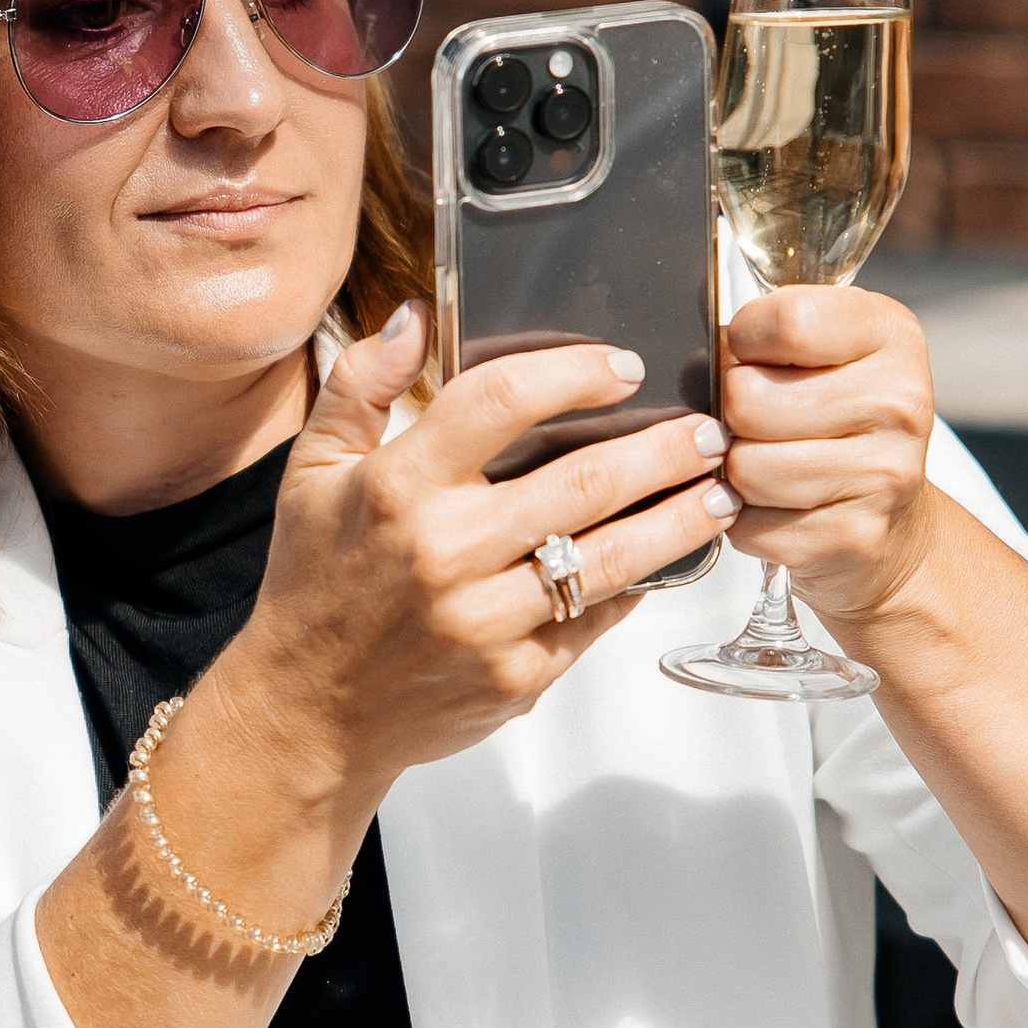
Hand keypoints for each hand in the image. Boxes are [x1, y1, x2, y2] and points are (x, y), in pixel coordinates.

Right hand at [213, 304, 736, 810]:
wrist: (308, 711)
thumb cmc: (314, 584)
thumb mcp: (310, 471)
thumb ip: (360, 383)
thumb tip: (418, 315)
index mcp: (396, 488)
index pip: (500, 401)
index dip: (573, 373)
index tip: (622, 365)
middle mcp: (444, 552)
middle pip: (582, 482)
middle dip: (662, 449)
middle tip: (708, 429)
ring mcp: (484, 621)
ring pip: (608, 558)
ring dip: (677, 520)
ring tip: (719, 491)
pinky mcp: (515, 678)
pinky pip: (594, 621)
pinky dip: (636, 587)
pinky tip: (667, 559)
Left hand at [719, 287, 938, 635]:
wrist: (890, 524)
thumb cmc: (837, 421)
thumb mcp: (826, 352)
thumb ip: (770, 331)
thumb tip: (690, 348)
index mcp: (890, 334)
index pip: (786, 319)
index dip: (744, 340)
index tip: (752, 354)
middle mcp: (899, 400)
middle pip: (749, 399)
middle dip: (731, 414)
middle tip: (754, 422)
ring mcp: (884, 473)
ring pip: (745, 467)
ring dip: (735, 473)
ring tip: (765, 465)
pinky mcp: (855, 535)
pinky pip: (751, 524)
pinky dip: (746, 521)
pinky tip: (777, 509)